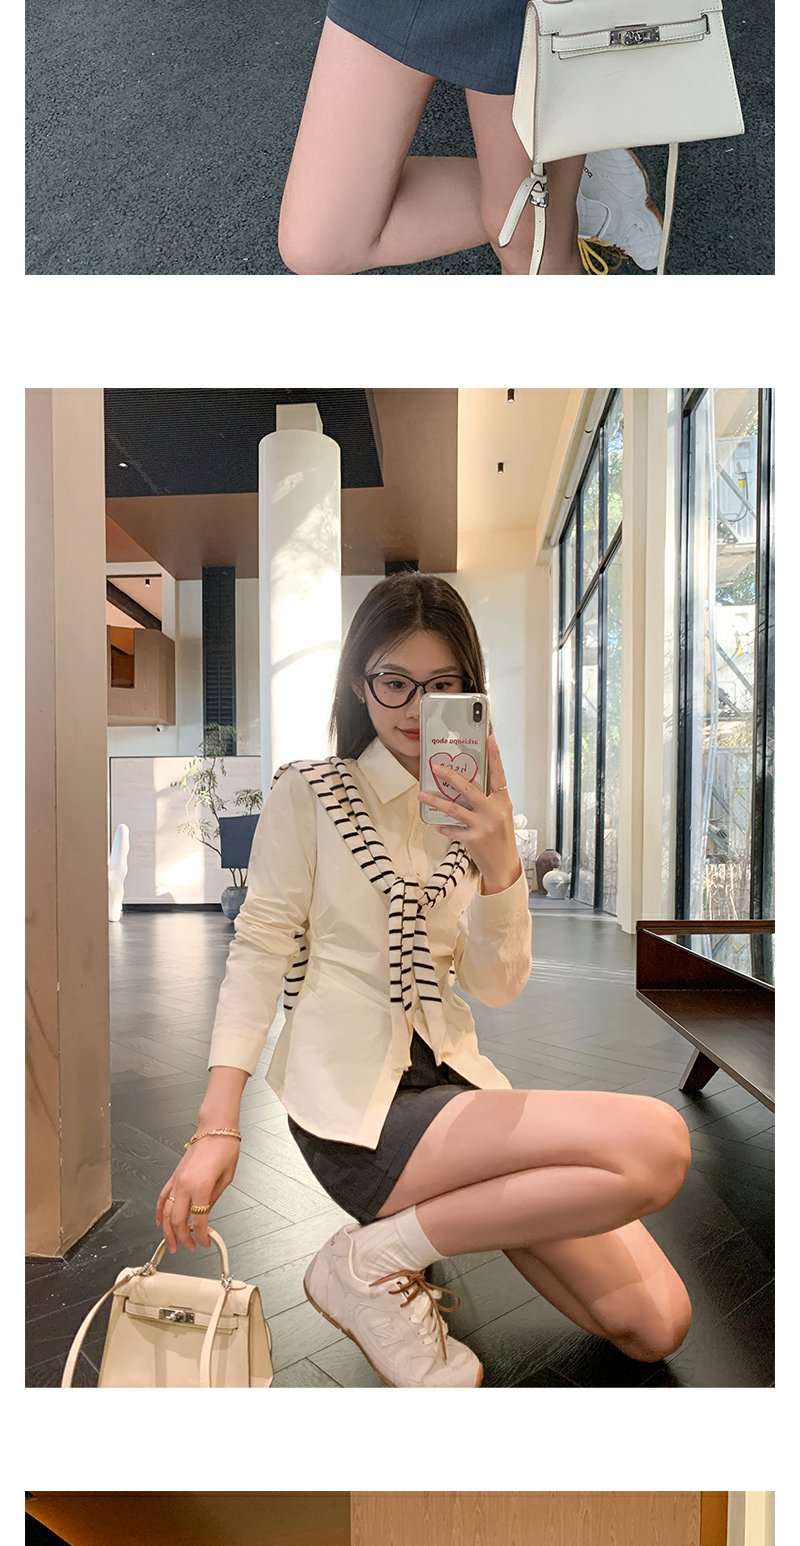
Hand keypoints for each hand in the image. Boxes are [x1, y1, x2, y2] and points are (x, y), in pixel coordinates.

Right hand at [156, 1135, 240, 1252]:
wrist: (216, 1129)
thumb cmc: (225, 1148)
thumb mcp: (227, 1178)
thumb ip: (214, 1199)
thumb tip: (206, 1214)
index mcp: (201, 1186)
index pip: (198, 1220)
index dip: (201, 1235)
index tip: (205, 1242)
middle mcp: (185, 1184)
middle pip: (177, 1220)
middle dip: (181, 1238)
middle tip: (187, 1247)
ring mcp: (177, 1180)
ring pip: (166, 1211)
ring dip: (167, 1230)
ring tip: (171, 1243)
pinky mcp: (174, 1176)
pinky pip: (163, 1197)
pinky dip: (159, 1211)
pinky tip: (159, 1221)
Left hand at [418, 734, 521, 893]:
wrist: (504, 866)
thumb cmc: (503, 839)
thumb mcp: (501, 815)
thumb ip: (488, 800)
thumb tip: (467, 786)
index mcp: (502, 801)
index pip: (499, 774)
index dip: (495, 756)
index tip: (490, 739)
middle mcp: (493, 811)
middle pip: (469, 788)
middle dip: (451, 776)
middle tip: (436, 767)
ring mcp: (482, 825)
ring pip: (454, 808)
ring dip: (436, 800)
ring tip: (422, 794)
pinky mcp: (472, 838)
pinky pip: (451, 828)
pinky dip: (442, 825)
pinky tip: (435, 823)